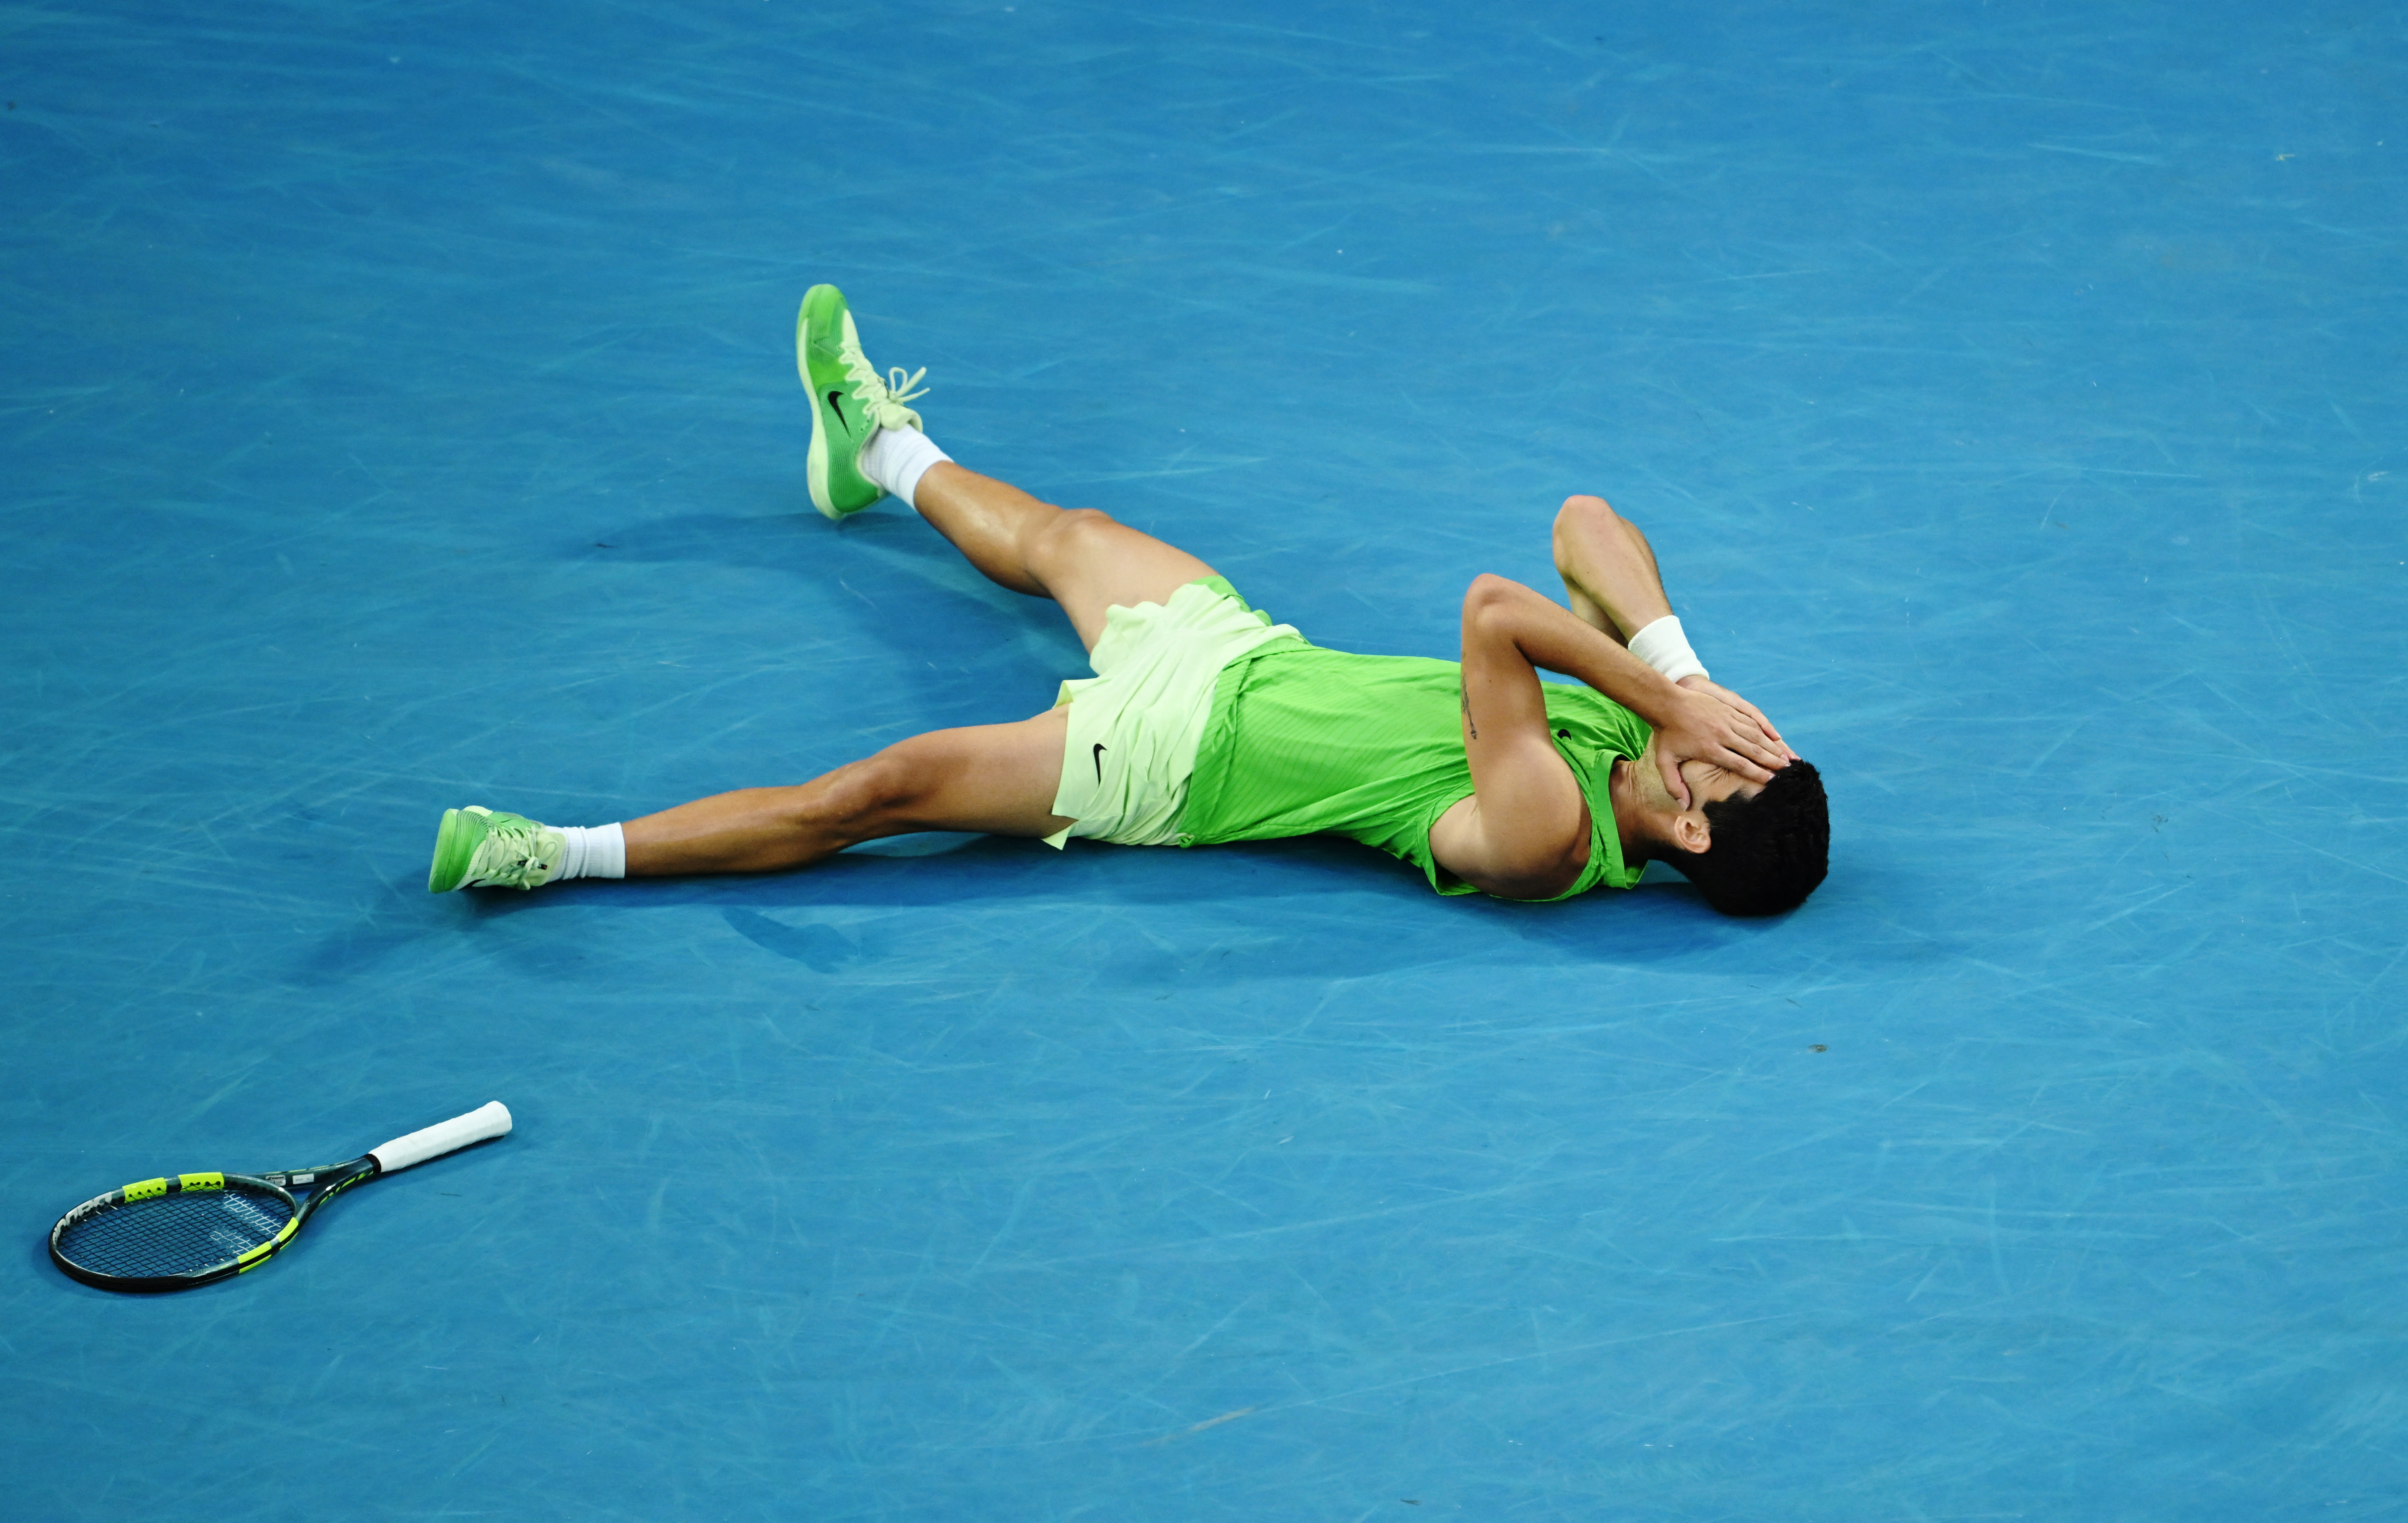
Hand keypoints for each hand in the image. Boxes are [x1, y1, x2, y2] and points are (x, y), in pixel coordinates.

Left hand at [1654, 678, 1791, 809]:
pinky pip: (1750, 720)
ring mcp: (1726, 720)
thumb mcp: (1664, 762)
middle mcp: (1722, 734)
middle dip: (1771, 761)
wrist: (1666, 702)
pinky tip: (1774, 736)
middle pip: (1753, 750)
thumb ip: (1674, 786)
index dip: (1757, 773)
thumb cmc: (1665, 734)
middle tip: (1786, 770)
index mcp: (1710, 749)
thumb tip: (1684, 806)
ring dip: (1771, 746)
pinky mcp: (1727, 709)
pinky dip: (1764, 729)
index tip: (1771, 781)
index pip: (1740, 764)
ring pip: (1755, 735)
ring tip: (1785, 756)